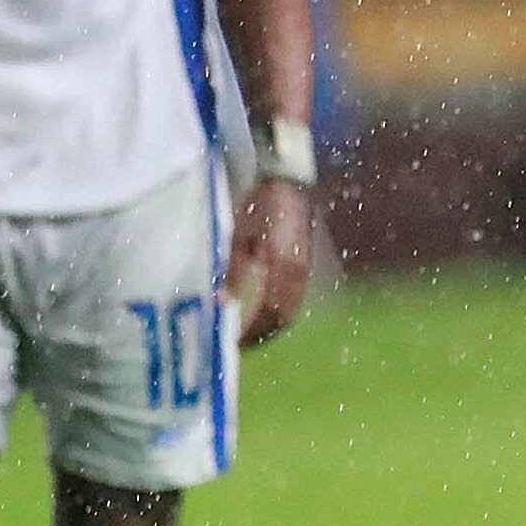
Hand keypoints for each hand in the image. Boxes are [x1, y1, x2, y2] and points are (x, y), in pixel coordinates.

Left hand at [226, 177, 314, 346]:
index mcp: (283, 265)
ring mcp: (302, 270)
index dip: (251, 332)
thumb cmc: (260, 204)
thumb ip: (233, 271)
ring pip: (287, 310)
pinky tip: (255, 312)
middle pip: (281, 317)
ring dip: (267, 326)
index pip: (269, 312)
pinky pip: (290, 299)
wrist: (288, 181)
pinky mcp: (302, 266)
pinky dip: (274, 312)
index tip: (230, 344)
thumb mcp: (240, 236)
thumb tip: (222, 302)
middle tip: (235, 344)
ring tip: (244, 333)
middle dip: (259, 334)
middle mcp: (297, 273)